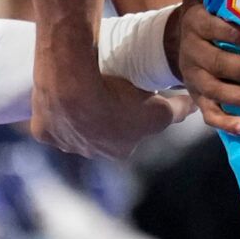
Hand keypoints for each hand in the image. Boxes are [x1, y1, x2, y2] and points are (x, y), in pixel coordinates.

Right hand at [34, 74, 193, 160]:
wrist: (74, 85)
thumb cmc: (120, 98)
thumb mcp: (160, 106)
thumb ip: (179, 110)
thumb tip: (197, 107)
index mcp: (119, 151)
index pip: (129, 133)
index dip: (131, 113)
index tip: (131, 94)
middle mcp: (91, 154)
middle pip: (101, 133)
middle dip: (104, 116)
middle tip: (107, 88)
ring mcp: (64, 144)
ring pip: (73, 128)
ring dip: (78, 114)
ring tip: (83, 87)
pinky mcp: (42, 130)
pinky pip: (49, 120)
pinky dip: (54, 109)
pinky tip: (61, 93)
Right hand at [172, 0, 239, 136]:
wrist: (176, 41)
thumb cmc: (205, 13)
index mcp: (196, 23)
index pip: (214, 28)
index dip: (236, 34)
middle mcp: (193, 52)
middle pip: (219, 63)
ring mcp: (195, 78)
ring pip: (217, 91)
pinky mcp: (198, 98)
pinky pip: (210, 115)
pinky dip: (228, 124)